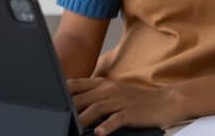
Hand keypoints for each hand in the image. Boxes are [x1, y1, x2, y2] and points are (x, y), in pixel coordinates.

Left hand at [68, 77, 182, 134]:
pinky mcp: (131, 112)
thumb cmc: (136, 99)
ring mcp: (120, 100)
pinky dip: (107, 126)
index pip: (76, 84)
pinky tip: (99, 133)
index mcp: (103, 83)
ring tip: (73, 127)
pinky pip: (116, 119)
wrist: (164, 101)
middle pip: (83, 97)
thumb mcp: (113, 92)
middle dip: (68, 107)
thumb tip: (73, 103)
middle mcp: (109, 89)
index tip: (49, 100)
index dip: (61, 91)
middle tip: (57, 118)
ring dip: (83, 118)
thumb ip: (94, 95)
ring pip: (97, 107)